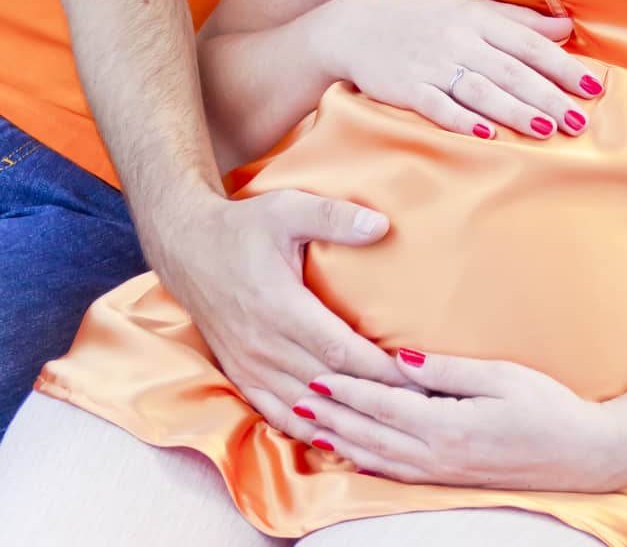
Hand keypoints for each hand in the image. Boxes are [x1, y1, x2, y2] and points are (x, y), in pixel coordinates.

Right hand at [146, 188, 409, 439]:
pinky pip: (277, 414)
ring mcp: (250, 366)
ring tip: (388, 428)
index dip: (379, 369)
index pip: (340, 352)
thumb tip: (382, 225)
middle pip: (329, 386)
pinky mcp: (241, 375)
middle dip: (375, 399)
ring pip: (305, 408)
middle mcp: (264, 345)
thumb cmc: (244, 227)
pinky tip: (338, 437)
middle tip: (419, 408)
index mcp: (280, 307)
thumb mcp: (287, 208)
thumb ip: (334, 217)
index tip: (416, 377)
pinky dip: (309, 430)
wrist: (188, 248)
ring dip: (346, 421)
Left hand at [290, 348, 626, 491]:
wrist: (584, 455)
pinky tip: (353, 453)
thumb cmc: (548, 407)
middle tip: (297, 397)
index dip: (348, 392)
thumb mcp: (503, 377)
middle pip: (371, 435)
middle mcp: (438, 456)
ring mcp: (444, 473)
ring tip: (311, 424)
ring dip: (342, 440)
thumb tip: (403, 359)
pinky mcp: (451, 479)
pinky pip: (396, 474)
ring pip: (378, 458)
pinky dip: (367, 462)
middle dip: (333, 416)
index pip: (384, 406)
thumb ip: (449, 371)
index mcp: (449, 426)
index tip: (316, 375)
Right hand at [315, 0, 603, 140]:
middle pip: (510, 70)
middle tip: (579, 120)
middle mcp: (458, 38)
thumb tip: (567, 26)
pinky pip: (438, 106)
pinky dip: (462, 120)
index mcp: (478, 17)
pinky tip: (486, 135)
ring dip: (515, 111)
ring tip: (547, 130)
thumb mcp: (470, 8)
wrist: (358, 26)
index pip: (528, 42)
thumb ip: (520, 20)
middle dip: (547, 95)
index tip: (592, 86)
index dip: (562, 65)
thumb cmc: (425, 18)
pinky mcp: (407, 87)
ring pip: (481, 89)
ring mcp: (432, 64)